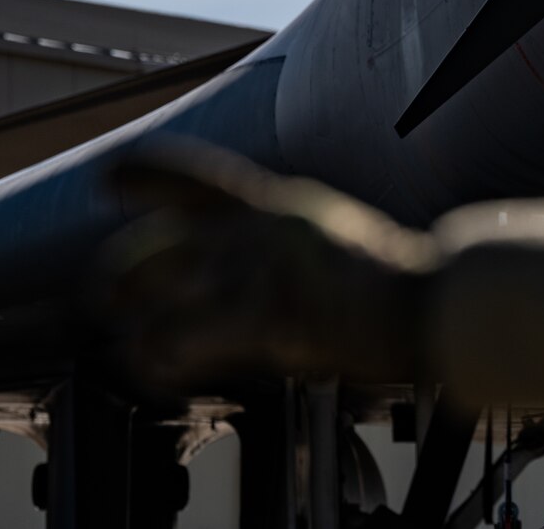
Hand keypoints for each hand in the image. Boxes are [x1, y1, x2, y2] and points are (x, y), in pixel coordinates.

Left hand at [99, 141, 439, 391]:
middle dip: (125, 270)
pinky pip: (180, 339)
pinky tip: (158, 370)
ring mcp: (258, 269)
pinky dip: (159, 359)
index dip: (148, 173)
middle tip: (110, 292)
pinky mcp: (260, 313)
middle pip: (161, 243)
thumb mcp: (334, 241)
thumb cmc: (400, 282)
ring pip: (158, 299)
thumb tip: (266, 277)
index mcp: (283, 206)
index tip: (109, 175)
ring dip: (141, 327)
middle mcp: (260, 229)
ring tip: (139, 349)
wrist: (434, 300)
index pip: (199, 179)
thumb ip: (290, 249)